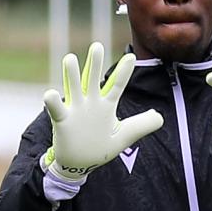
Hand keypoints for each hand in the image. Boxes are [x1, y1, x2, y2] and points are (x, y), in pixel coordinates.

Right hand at [42, 42, 163, 180]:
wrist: (79, 165)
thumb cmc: (100, 148)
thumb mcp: (124, 136)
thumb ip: (142, 125)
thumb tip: (160, 117)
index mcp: (106, 105)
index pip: (117, 85)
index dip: (124, 72)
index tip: (131, 57)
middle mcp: (90, 103)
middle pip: (92, 79)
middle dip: (95, 63)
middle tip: (97, 46)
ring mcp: (75, 110)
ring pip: (73, 88)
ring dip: (71, 74)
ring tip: (70, 58)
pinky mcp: (62, 121)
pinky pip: (56, 109)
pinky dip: (53, 102)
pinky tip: (51, 94)